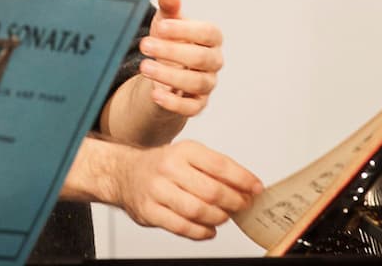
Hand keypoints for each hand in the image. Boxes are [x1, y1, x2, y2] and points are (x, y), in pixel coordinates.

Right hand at [111, 140, 262, 240]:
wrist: (125, 173)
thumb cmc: (163, 166)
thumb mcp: (188, 156)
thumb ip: (216, 169)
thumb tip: (248, 186)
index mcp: (184, 150)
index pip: (221, 165)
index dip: (243, 180)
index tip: (256, 189)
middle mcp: (169, 167)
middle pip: (212, 191)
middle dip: (234, 202)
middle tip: (242, 205)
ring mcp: (157, 190)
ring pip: (198, 210)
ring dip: (218, 218)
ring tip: (224, 217)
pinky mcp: (150, 211)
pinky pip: (182, 227)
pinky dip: (201, 232)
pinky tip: (209, 229)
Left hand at [138, 0, 223, 117]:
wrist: (164, 74)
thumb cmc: (169, 42)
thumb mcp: (166, 24)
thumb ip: (169, 8)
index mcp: (211, 39)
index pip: (208, 33)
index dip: (186, 30)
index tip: (161, 26)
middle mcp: (214, 62)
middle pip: (202, 58)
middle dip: (173, 51)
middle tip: (145, 45)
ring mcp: (207, 85)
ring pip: (196, 82)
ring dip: (169, 75)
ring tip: (144, 67)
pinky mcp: (197, 105)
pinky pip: (191, 108)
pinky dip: (173, 102)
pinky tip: (154, 93)